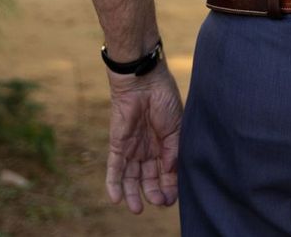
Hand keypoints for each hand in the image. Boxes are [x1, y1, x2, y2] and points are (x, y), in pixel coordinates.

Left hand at [105, 65, 182, 212]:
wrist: (144, 81)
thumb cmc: (164, 99)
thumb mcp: (176, 128)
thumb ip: (173, 151)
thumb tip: (172, 173)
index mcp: (165, 145)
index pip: (167, 172)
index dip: (169, 186)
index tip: (171, 199)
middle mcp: (147, 149)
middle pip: (148, 178)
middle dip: (153, 192)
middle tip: (158, 203)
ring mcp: (132, 148)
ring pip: (130, 177)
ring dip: (133, 193)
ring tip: (137, 209)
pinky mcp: (117, 145)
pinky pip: (114, 167)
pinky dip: (114, 183)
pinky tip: (116, 199)